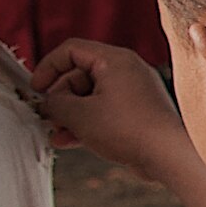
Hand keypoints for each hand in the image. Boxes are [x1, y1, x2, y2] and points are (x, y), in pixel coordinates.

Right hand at [31, 41, 188, 183]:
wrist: (169, 157)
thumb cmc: (129, 130)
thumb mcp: (79, 115)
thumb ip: (55, 103)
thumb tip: (47, 103)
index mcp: (114, 59)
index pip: (71, 49)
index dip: (48, 67)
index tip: (36, 88)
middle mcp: (127, 70)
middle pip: (80, 74)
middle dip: (59, 97)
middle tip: (48, 117)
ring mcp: (134, 92)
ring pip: (91, 96)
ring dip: (70, 114)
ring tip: (56, 132)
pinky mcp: (138, 113)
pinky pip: (105, 111)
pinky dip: (87, 123)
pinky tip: (69, 140)